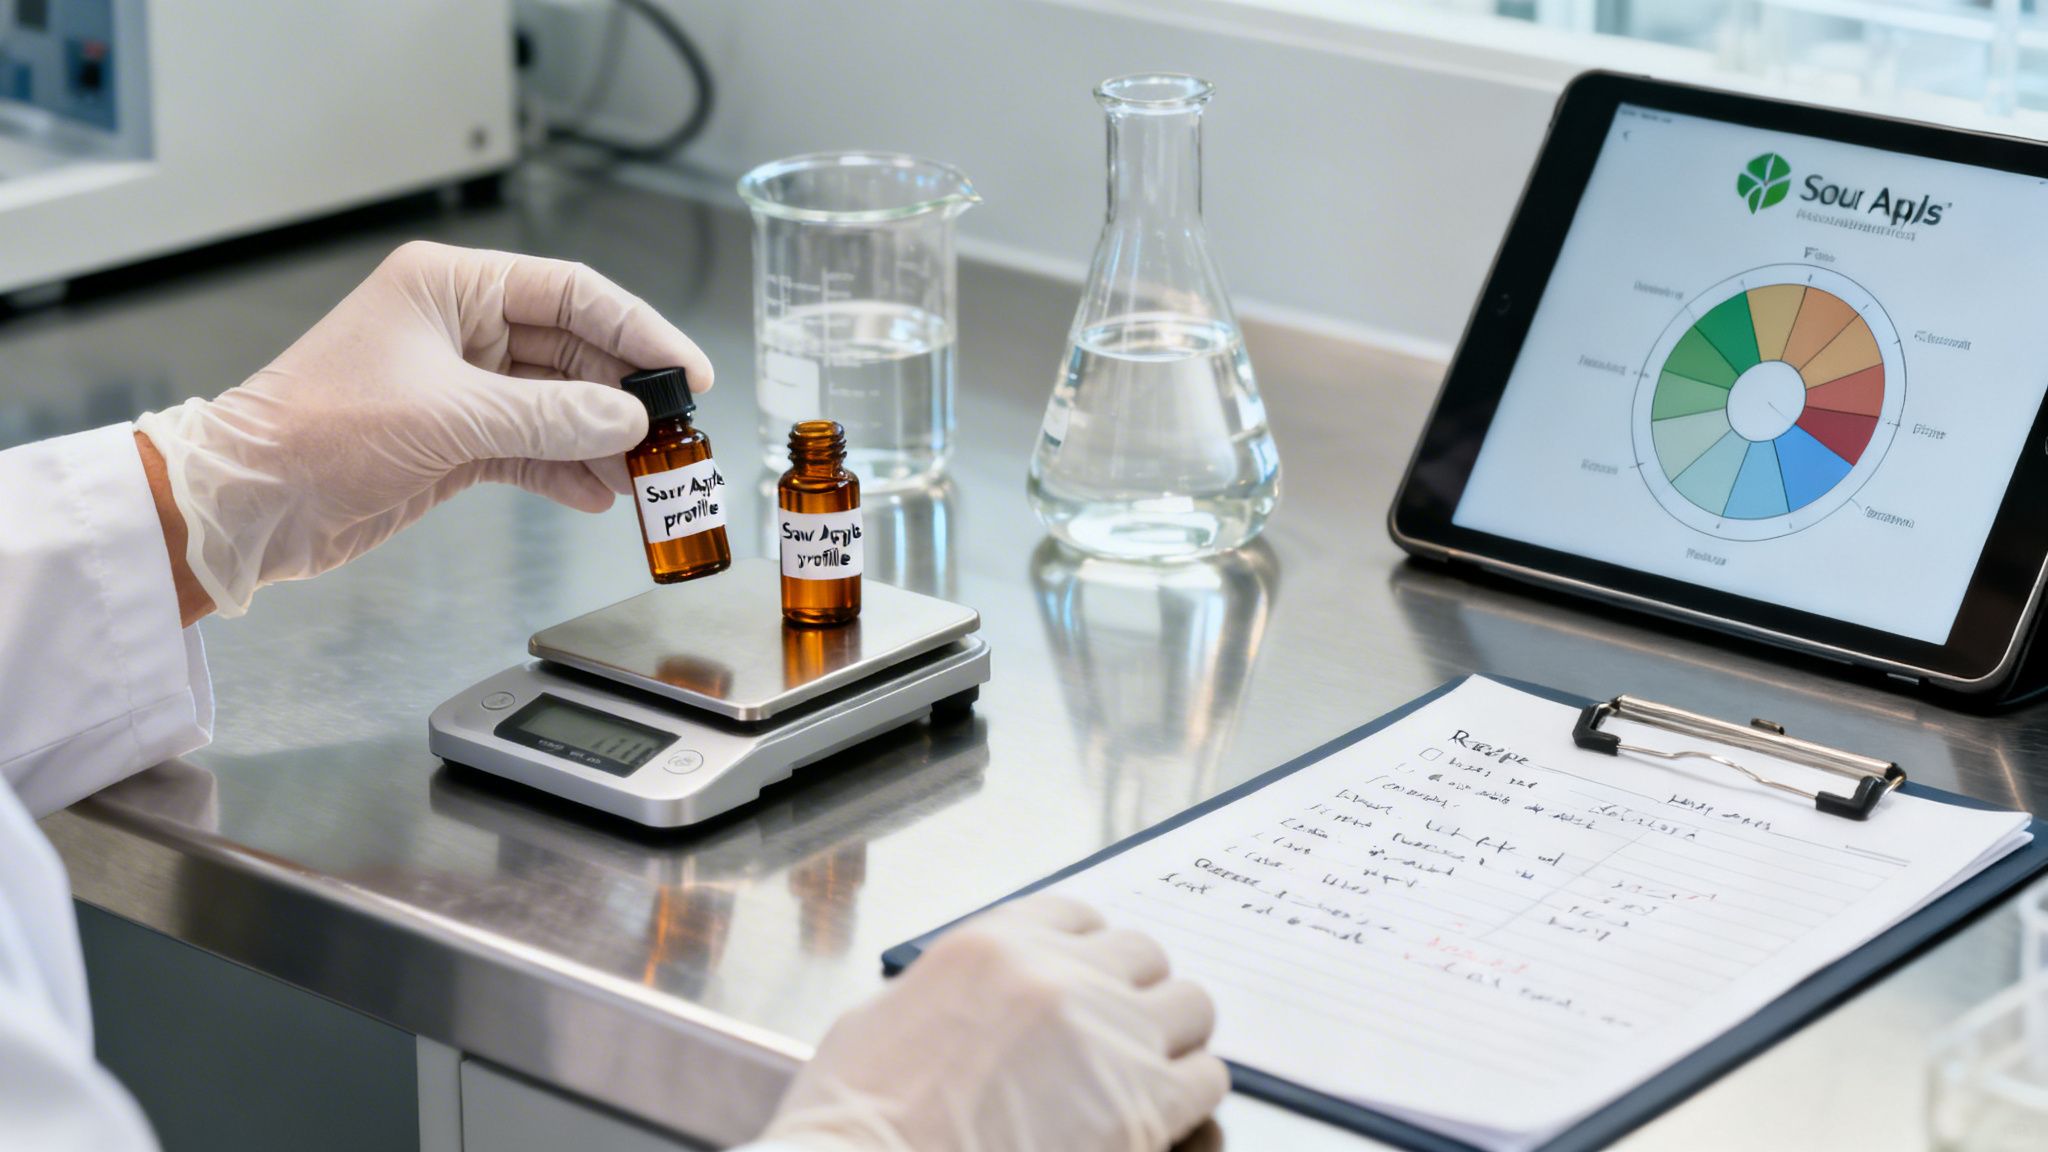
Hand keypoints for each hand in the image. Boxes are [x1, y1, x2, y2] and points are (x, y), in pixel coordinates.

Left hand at [134, 240, 710, 616]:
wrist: (251, 504)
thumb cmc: (316, 431)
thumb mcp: (449, 419)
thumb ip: (550, 418)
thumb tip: (629, 421)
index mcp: (450, 287)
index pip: (571, 294)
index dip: (638, 331)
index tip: (686, 372)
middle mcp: (459, 328)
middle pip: (574, 351)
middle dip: (626, 395)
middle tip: (677, 433)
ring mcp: (460, 386)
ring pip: (559, 405)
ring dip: (604, 441)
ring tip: (648, 476)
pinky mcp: (455, 440)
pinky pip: (534, 447)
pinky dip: (569, 470)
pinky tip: (600, 493)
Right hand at [762, 894, 1228, 1151]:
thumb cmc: (859, 1125)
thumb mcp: (883, 1019)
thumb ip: (954, 991)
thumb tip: (986, 1002)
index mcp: (993, 945)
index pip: (1080, 918)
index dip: (1087, 959)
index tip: (1087, 988)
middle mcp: (1057, 974)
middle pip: (1143, 956)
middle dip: (1134, 996)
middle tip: (1117, 1042)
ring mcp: (1106, 1034)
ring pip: (1189, 1008)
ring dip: (1171, 1042)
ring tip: (1144, 1080)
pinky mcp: (1142, 1103)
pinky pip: (1207, 1076)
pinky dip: (1189, 1097)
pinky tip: (1156, 1121)